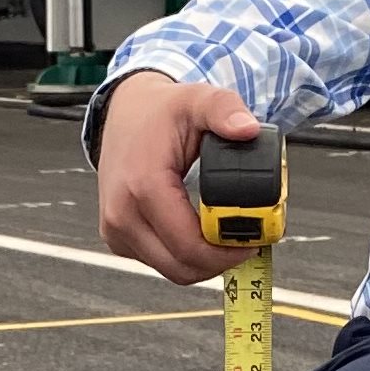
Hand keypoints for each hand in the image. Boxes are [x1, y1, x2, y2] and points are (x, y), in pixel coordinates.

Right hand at [94, 72, 267, 284]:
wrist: (123, 113)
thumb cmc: (159, 112)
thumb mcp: (197, 99)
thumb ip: (224, 109)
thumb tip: (248, 130)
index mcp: (143, 186)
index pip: (190, 246)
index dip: (228, 252)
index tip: (253, 241)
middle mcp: (122, 214)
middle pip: (182, 267)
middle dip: (221, 261)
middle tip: (247, 242)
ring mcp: (116, 229)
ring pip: (171, 270)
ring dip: (204, 262)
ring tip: (227, 238)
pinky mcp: (117, 237)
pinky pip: (158, 262)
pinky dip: (185, 257)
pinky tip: (201, 235)